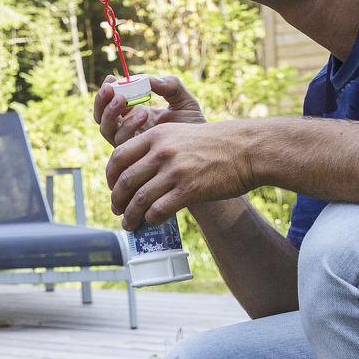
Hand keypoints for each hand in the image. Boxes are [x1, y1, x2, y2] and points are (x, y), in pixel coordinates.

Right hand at [92, 72, 206, 149]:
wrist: (206, 150)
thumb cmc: (194, 125)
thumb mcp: (183, 100)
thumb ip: (170, 86)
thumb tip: (149, 80)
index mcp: (134, 114)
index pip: (110, 103)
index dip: (106, 91)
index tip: (110, 78)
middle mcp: (128, 129)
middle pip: (101, 117)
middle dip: (102, 102)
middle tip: (110, 88)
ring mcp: (131, 144)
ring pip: (106, 130)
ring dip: (111, 113)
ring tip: (123, 99)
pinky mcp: (136, 156)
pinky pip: (122, 142)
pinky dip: (129, 126)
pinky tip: (144, 114)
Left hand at [105, 118, 256, 229]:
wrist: (248, 149)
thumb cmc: (215, 144)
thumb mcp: (180, 134)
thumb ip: (158, 147)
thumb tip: (136, 170)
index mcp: (156, 136)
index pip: (118, 157)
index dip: (110, 176)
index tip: (112, 187)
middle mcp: (161, 152)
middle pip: (125, 181)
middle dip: (117, 200)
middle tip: (117, 211)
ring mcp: (175, 171)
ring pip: (139, 199)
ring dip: (130, 216)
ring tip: (129, 225)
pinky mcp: (189, 189)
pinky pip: (159, 210)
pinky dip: (151, 219)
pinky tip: (152, 222)